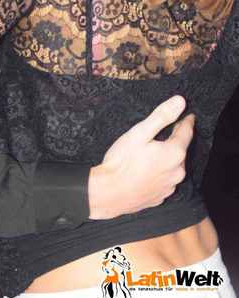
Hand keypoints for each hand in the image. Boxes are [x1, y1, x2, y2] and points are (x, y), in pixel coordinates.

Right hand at [89, 95, 193, 219]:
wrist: (108, 194)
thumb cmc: (122, 161)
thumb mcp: (140, 133)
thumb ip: (162, 116)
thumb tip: (181, 101)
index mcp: (174, 153)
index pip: (186, 132)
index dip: (186, 121)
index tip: (189, 115)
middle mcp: (177, 172)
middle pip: (181, 150)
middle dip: (176, 140)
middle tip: (168, 130)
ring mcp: (169, 186)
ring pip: (174, 166)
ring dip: (168, 157)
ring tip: (155, 150)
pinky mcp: (160, 197)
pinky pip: (165, 180)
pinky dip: (160, 172)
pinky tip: (148, 169)